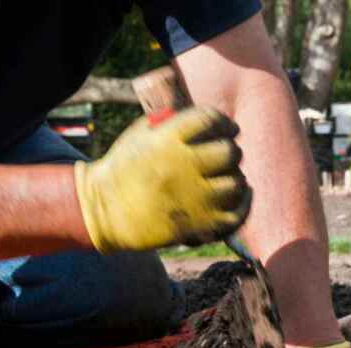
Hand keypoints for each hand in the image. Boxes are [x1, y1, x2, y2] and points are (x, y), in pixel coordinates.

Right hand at [74, 106, 250, 252]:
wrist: (106, 210)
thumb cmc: (127, 168)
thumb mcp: (142, 134)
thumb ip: (174, 123)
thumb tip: (211, 121)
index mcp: (166, 140)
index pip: (210, 119)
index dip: (224, 122)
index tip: (228, 128)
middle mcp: (182, 168)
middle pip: (229, 152)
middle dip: (231, 150)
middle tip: (226, 154)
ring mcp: (193, 199)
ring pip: (236, 183)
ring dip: (235, 178)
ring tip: (226, 177)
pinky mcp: (198, 225)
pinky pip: (237, 214)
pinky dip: (244, 202)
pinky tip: (241, 193)